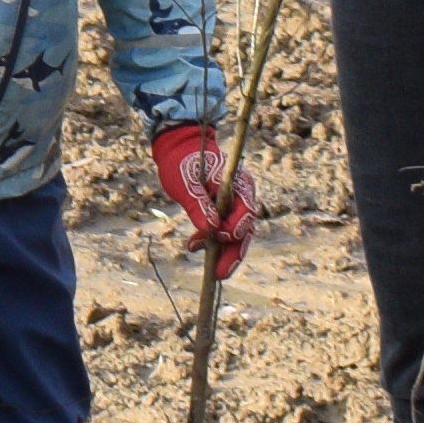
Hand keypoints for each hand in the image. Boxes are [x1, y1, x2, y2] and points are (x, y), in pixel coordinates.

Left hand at [150, 120, 259, 278]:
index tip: (217, 236)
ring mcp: (234, 203)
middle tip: (219, 274)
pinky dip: (210, 240)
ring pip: (234, 234)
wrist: (178, 148)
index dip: (234, 228)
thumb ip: (198, 205)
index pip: (246, 212)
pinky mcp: (223, 209)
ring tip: (210, 270)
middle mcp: (242, 194)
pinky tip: (194, 246)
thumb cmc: (182, 161)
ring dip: (221, 251)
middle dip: (233, 253)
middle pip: (244, 229)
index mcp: (237, 183)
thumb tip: (212, 230)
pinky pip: (222, 229)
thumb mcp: (185, 183)